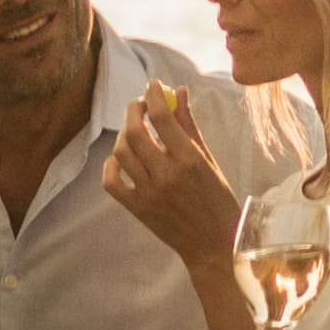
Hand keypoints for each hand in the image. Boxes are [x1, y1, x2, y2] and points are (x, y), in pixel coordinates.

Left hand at [99, 87, 250, 279]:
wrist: (214, 244)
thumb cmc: (218, 200)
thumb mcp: (209, 160)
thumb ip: (189, 125)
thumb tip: (179, 92)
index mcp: (189, 160)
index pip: (161, 117)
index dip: (153, 94)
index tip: (153, 85)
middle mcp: (166, 175)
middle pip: (135, 131)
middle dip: (134, 110)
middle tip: (140, 105)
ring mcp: (148, 193)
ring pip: (121, 153)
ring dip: (124, 135)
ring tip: (135, 131)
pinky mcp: (137, 209)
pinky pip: (111, 182)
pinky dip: (110, 166)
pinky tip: (121, 159)